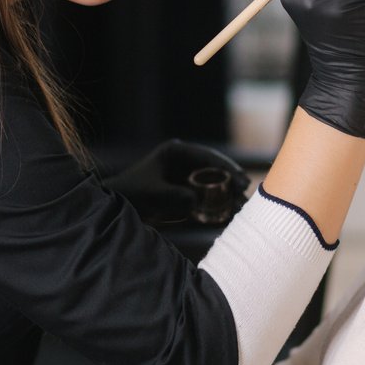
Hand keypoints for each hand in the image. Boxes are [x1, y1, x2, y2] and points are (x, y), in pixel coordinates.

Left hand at [103, 139, 250, 224]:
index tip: (240, 178)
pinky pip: (206, 196)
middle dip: (230, 180)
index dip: (226, 167)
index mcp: (176, 152)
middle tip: (245, 191)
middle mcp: (183, 161)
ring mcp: (185, 176)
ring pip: (212, 182)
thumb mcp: (153, 193)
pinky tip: (229, 212)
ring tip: (241, 205)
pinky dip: (217, 204)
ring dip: (226, 193)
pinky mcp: (185, 192)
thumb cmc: (132, 194)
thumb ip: (175, 195)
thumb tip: (196, 200)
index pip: (207, 156)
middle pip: (214, 168)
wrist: (118, 206)